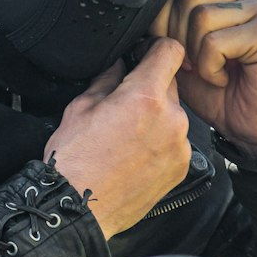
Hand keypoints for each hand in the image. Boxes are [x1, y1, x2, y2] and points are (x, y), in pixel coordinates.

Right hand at [47, 38, 191, 238]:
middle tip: (124, 104)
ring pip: (174, 115)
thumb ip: (107, 79)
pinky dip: (161, 142)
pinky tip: (136, 154)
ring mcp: (179, 146)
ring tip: (128, 136)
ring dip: (157, 117)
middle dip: (150, 88)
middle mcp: (171, 119)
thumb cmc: (75, 160)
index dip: (157, 48)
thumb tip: (119, 65)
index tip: (147, 54)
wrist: (79, 208)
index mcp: (145, 97)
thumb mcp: (81, 107)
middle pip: (171, 84)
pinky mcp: (181, 168)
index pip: (171, 51)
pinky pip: (176, 142)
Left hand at [149, 0, 256, 156]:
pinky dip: (210, 68)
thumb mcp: (179, 58)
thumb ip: (162, 34)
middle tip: (192, 66)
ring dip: (195, 55)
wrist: (254, 127)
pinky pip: (215, 42)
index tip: (174, 55)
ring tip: (210, 72)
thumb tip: (136, 18)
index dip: (162, 23)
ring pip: (200, 17)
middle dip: (178, 38)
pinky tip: (222, 79)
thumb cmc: (219, 93)